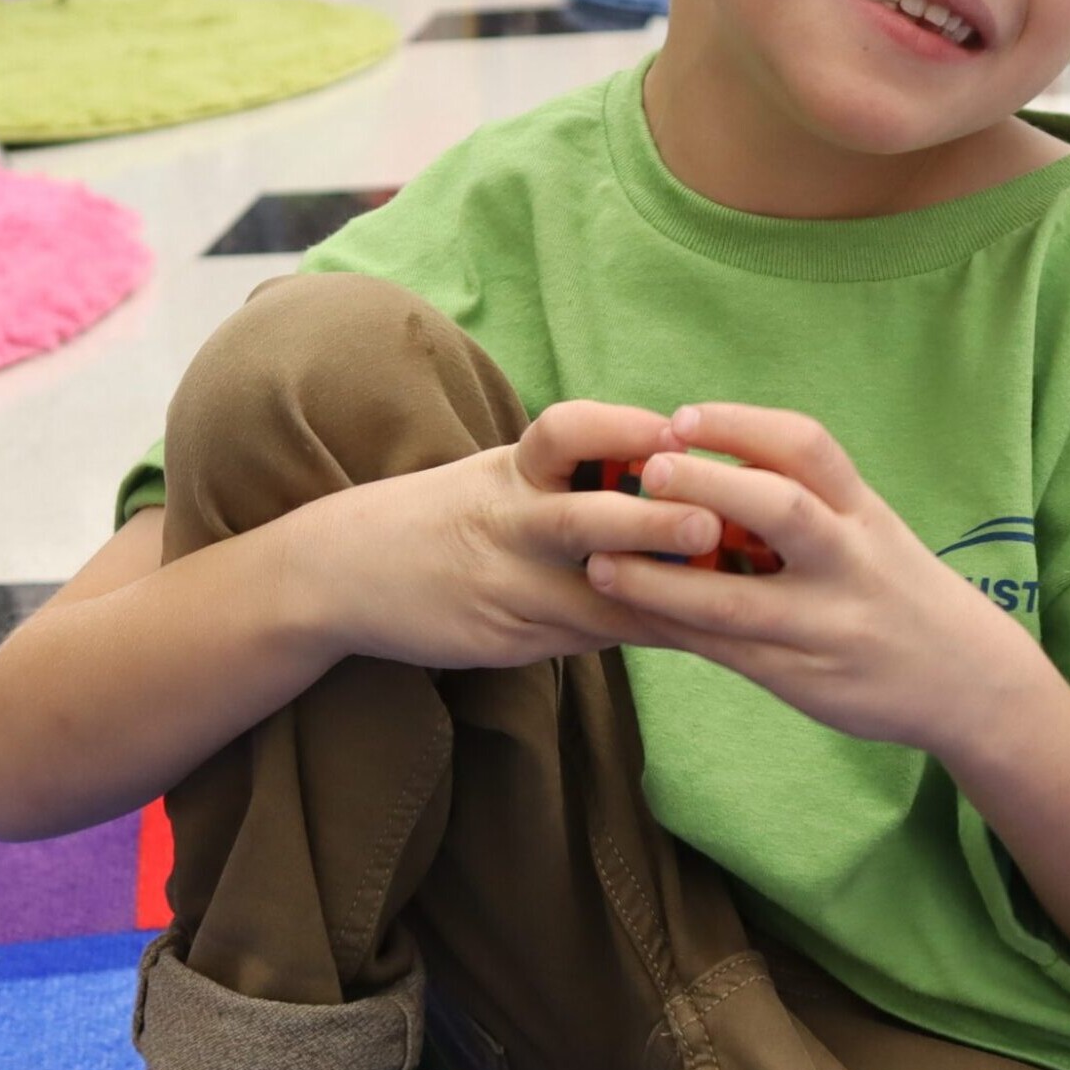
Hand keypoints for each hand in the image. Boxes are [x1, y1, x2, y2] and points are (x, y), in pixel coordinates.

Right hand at [297, 399, 740, 670]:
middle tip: (710, 524)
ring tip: (725, 602)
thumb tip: (676, 465)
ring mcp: (506, 587)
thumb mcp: (501, 476)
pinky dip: (640, 634)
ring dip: (664, 599)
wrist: (344, 572)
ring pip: (596, 598)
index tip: (674, 434)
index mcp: (511, 469)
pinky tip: (692, 636)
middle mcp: (509, 523)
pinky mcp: (506, 639)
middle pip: (584, 518)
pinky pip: (586, 640)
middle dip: (651, 521)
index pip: (564, 432)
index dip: (620, 429)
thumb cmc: (446, 514)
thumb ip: (573, 473)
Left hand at [580, 403, 1028, 747]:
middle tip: (645, 472)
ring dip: (660, 582)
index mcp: (864, 514)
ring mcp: (827, 625)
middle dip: (710, 486)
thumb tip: (701, 466)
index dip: (742, 425)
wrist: (970, 682)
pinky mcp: (804, 679)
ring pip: (736, 600)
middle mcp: (851, 563)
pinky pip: (727, 652)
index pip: (808, 448)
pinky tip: (631, 617)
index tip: (684, 416)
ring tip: (601, 562)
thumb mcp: (873, 531)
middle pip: (781, 509)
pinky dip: (675, 631)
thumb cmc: (900, 593)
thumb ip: (808, 502)